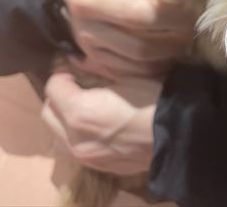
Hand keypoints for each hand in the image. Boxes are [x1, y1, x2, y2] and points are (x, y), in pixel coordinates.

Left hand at [42, 69, 161, 174]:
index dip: (62, 71)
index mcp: (79, 112)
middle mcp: (74, 138)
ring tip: (83, 108)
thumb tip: (76, 60)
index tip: (73, 65)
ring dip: (64, 119)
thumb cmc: (154, 98)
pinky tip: (98, 126)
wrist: (178, 133)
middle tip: (77, 85)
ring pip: (57, 135)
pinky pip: (75, 149)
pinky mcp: (98, 166)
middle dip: (58, 96)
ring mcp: (85, 157)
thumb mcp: (126, 74)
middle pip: (48, 112)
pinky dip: (77, 135)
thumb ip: (95, 67)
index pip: (53, 86)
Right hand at [61, 0, 197, 78]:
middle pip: (142, 16)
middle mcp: (84, 3)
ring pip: (140, 48)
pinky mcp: (93, 57)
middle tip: (199, 14)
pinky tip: (174, 51)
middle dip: (179, 17)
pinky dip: (160, 63)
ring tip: (191, 34)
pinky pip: (134, 68)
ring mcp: (86, 34)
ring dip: (173, 45)